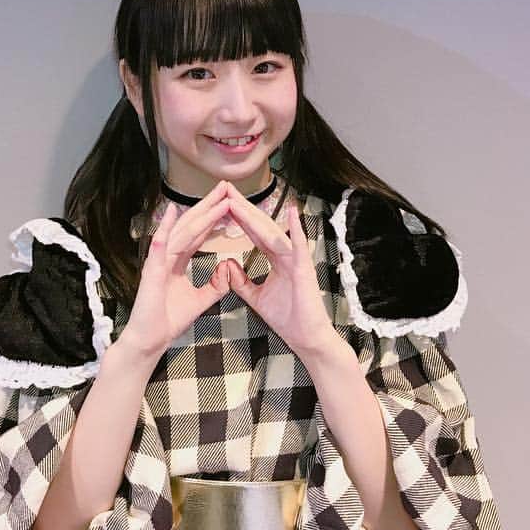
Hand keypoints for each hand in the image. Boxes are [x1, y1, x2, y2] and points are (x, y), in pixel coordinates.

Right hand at [117, 181, 234, 358]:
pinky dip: (164, 229)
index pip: (198, 233)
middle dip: (208, 206)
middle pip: (191, 225)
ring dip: (198, 214)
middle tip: (225, 187)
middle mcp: (167, 256)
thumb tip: (228, 269)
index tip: (229, 201)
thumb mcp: (200, 300)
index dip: (213, 217)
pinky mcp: (151, 272)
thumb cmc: (167, 320)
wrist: (149, 341)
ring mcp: (158, 262)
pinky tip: (171, 213)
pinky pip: (159, 248)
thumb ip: (215, 285)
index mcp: (177, 261)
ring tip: (215, 197)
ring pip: (181, 232)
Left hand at [222, 183, 337, 356]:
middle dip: (243, 208)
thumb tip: (227, 265)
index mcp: (277, 259)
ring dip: (256, 215)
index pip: (254, 233)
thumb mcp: (256, 297)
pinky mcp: (305, 269)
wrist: (307, 339)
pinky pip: (300, 246)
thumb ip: (242, 281)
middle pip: (261, 226)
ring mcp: (297, 260)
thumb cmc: (289, 319)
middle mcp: (287, 254)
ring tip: (239, 199)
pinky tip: (292, 212)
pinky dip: (297, 229)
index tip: (222, 202)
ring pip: (273, 232)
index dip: (238, 218)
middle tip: (225, 190)